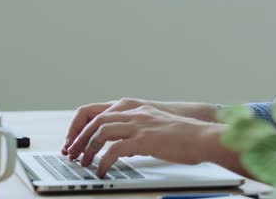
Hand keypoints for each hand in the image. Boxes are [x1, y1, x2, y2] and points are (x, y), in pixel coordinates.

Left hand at [61, 98, 218, 155]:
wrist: (203, 136)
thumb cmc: (182, 135)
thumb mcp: (153, 126)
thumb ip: (134, 131)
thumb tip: (118, 147)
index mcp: (134, 106)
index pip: (95, 110)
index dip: (79, 126)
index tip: (73, 141)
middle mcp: (134, 111)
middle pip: (93, 120)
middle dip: (78, 139)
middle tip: (72, 154)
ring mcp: (139, 124)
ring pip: (100, 131)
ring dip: (87, 149)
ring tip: (84, 164)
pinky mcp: (145, 139)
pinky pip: (115, 149)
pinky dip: (104, 161)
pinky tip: (102, 170)